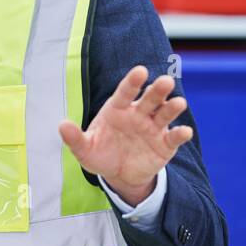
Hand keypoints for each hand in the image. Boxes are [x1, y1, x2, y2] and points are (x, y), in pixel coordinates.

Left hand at [58, 65, 192, 205]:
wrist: (118, 174)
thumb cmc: (100, 153)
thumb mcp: (85, 149)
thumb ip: (75, 138)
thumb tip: (62, 126)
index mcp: (118, 109)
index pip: (125, 92)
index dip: (132, 82)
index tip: (140, 71)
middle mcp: (138, 114)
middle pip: (149, 98)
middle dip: (158, 89)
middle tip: (166, 81)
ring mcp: (153, 127)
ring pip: (164, 113)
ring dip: (172, 107)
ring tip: (178, 103)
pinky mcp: (165, 144)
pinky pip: (173, 137)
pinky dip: (180, 134)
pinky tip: (184, 131)